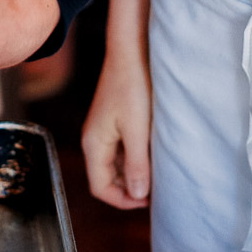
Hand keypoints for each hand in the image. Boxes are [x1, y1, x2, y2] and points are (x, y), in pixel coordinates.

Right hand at [81, 43, 151, 209]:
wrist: (131, 50)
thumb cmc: (132, 86)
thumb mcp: (137, 130)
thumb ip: (136, 164)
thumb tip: (136, 194)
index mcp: (94, 144)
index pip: (100, 188)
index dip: (123, 201)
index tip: (148, 201)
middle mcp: (94, 139)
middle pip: (107, 178)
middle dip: (129, 189)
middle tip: (157, 188)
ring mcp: (103, 130)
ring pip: (115, 164)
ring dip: (134, 172)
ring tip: (158, 171)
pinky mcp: (113, 121)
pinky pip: (121, 149)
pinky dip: (135, 157)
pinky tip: (153, 152)